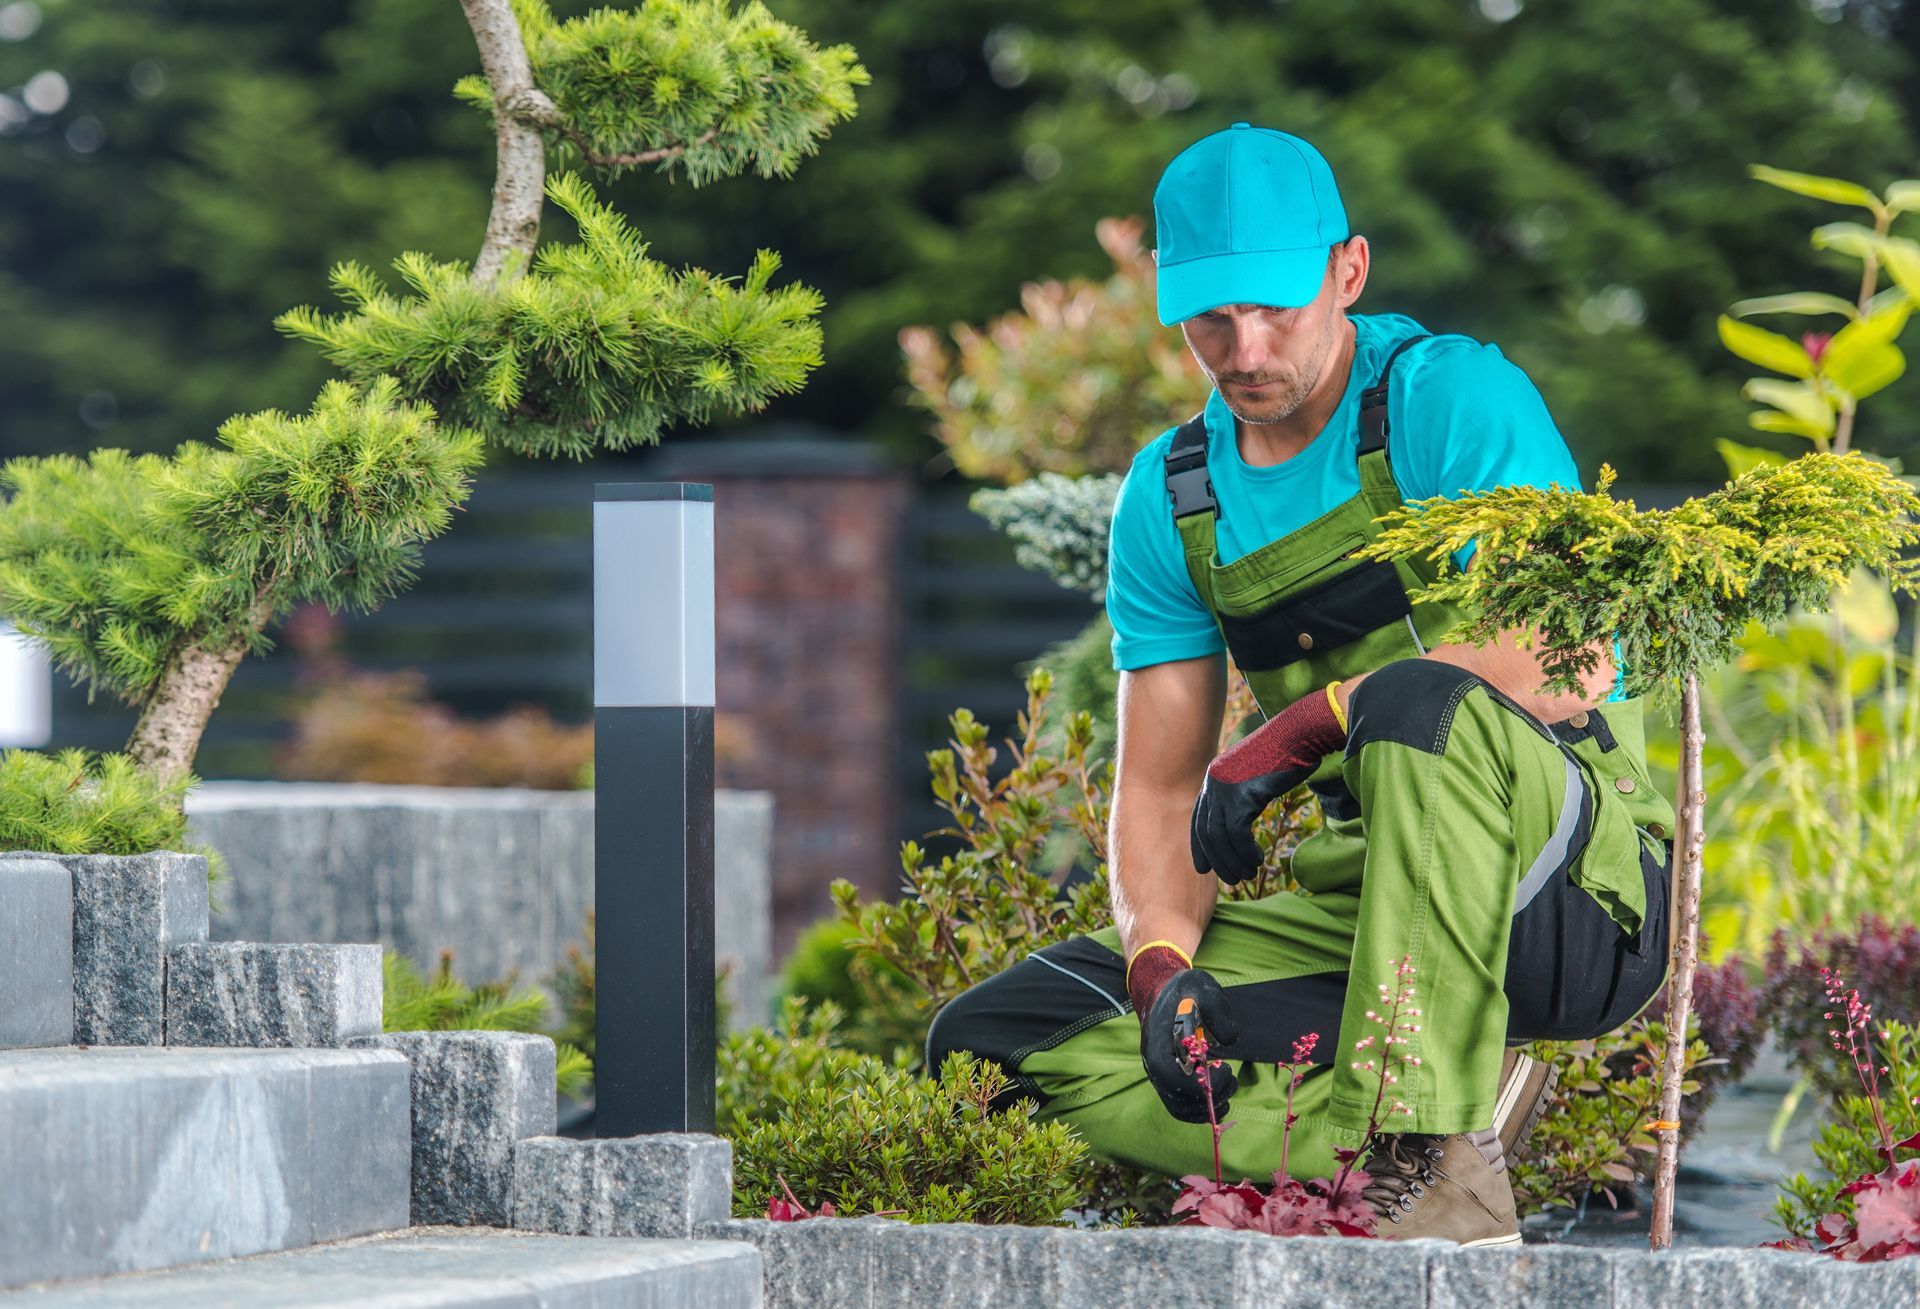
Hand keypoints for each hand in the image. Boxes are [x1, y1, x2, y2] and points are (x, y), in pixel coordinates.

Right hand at [1129, 944, 1239, 1122]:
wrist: (1165, 992)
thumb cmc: (1185, 990)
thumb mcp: (1202, 988)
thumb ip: (1218, 1010)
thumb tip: (1228, 1042)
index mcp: (1157, 1046)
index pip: (1176, 1080)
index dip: (1205, 1084)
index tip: (1227, 1069)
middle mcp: (1152, 1065)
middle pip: (1178, 1099)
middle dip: (1211, 1098)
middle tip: (1233, 1081)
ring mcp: (1158, 1074)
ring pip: (1179, 1108)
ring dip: (1206, 1109)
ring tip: (1229, 1093)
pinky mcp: (1167, 1079)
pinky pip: (1179, 1106)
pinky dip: (1198, 1110)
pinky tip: (1218, 1100)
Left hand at [1190, 683, 1347, 884]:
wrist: (1299, 734)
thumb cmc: (1285, 754)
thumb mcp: (1254, 773)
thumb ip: (1241, 793)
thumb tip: (1240, 818)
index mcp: (1213, 776)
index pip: (1198, 818)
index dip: (1200, 846)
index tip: (1205, 868)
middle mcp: (1214, 781)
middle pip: (1206, 831)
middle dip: (1217, 859)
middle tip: (1232, 879)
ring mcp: (1226, 787)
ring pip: (1220, 837)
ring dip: (1233, 861)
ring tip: (1247, 873)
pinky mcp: (1244, 794)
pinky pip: (1238, 834)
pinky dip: (1245, 852)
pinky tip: (1256, 860)